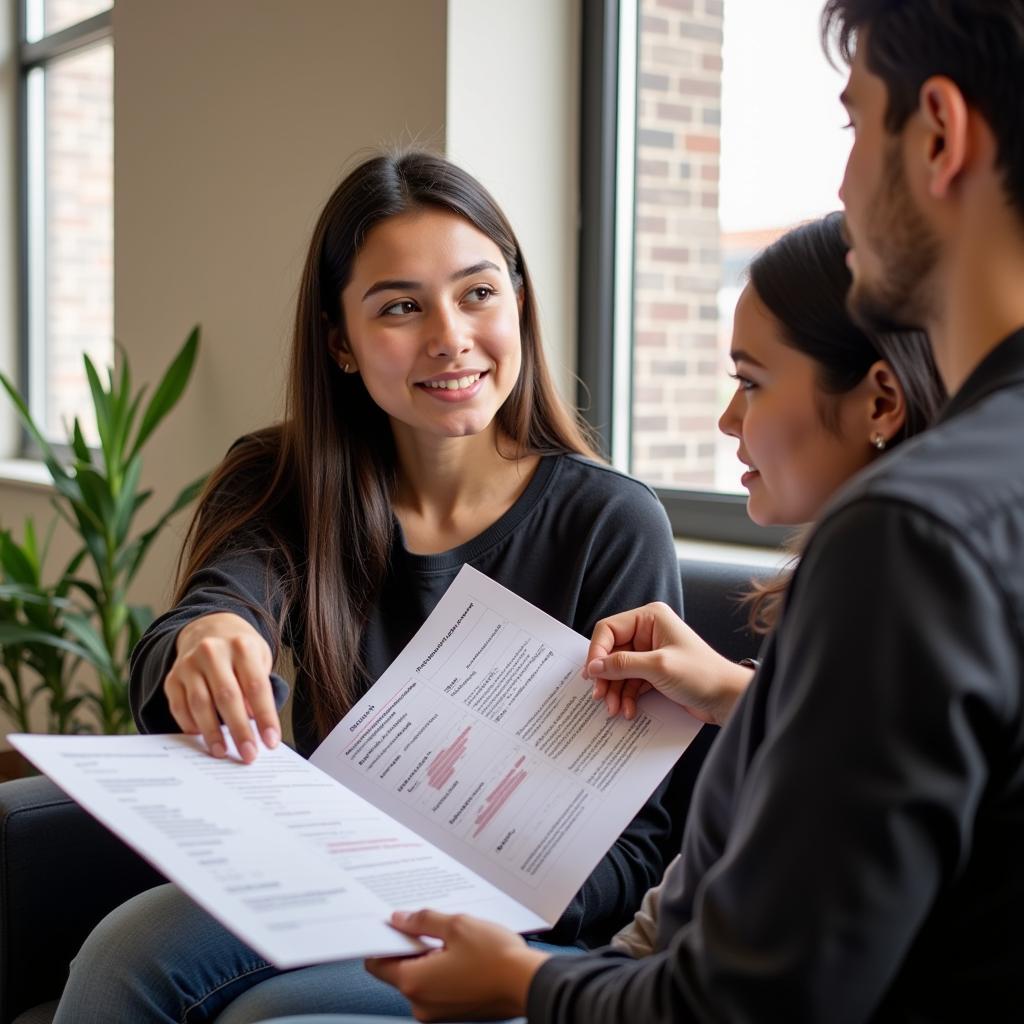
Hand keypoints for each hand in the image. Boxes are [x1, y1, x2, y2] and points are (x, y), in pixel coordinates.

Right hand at [164, 612, 279, 762]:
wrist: (209, 629)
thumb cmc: (241, 652)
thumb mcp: (259, 658)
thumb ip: (258, 687)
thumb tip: (255, 725)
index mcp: (242, 646)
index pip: (256, 686)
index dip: (265, 717)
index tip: (271, 742)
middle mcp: (213, 652)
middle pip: (227, 697)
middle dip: (239, 730)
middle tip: (248, 755)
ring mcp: (188, 664)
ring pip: (200, 704)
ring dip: (212, 733)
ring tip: (222, 752)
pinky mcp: (172, 678)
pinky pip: (179, 707)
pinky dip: (191, 726)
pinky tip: (202, 739)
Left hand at [366, 910, 549, 1021]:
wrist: (529, 985)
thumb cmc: (495, 957)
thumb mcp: (457, 926)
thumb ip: (423, 921)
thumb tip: (400, 919)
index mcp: (415, 982)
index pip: (378, 963)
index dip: (382, 940)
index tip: (391, 922)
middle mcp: (421, 1004)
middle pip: (399, 970)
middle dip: (410, 945)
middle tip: (426, 921)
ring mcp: (437, 1012)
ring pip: (420, 977)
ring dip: (429, 956)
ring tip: (451, 935)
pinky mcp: (453, 1012)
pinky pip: (437, 987)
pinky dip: (442, 969)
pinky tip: (461, 951)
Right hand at [584, 602, 752, 726]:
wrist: (728, 698)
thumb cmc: (703, 675)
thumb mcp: (658, 667)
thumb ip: (623, 664)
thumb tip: (594, 667)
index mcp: (650, 618)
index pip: (609, 629)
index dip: (597, 652)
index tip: (592, 675)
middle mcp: (649, 631)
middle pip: (611, 651)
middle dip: (606, 676)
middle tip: (600, 696)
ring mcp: (651, 652)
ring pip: (619, 669)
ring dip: (615, 690)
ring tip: (614, 709)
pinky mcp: (654, 671)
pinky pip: (630, 681)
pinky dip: (626, 696)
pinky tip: (628, 710)